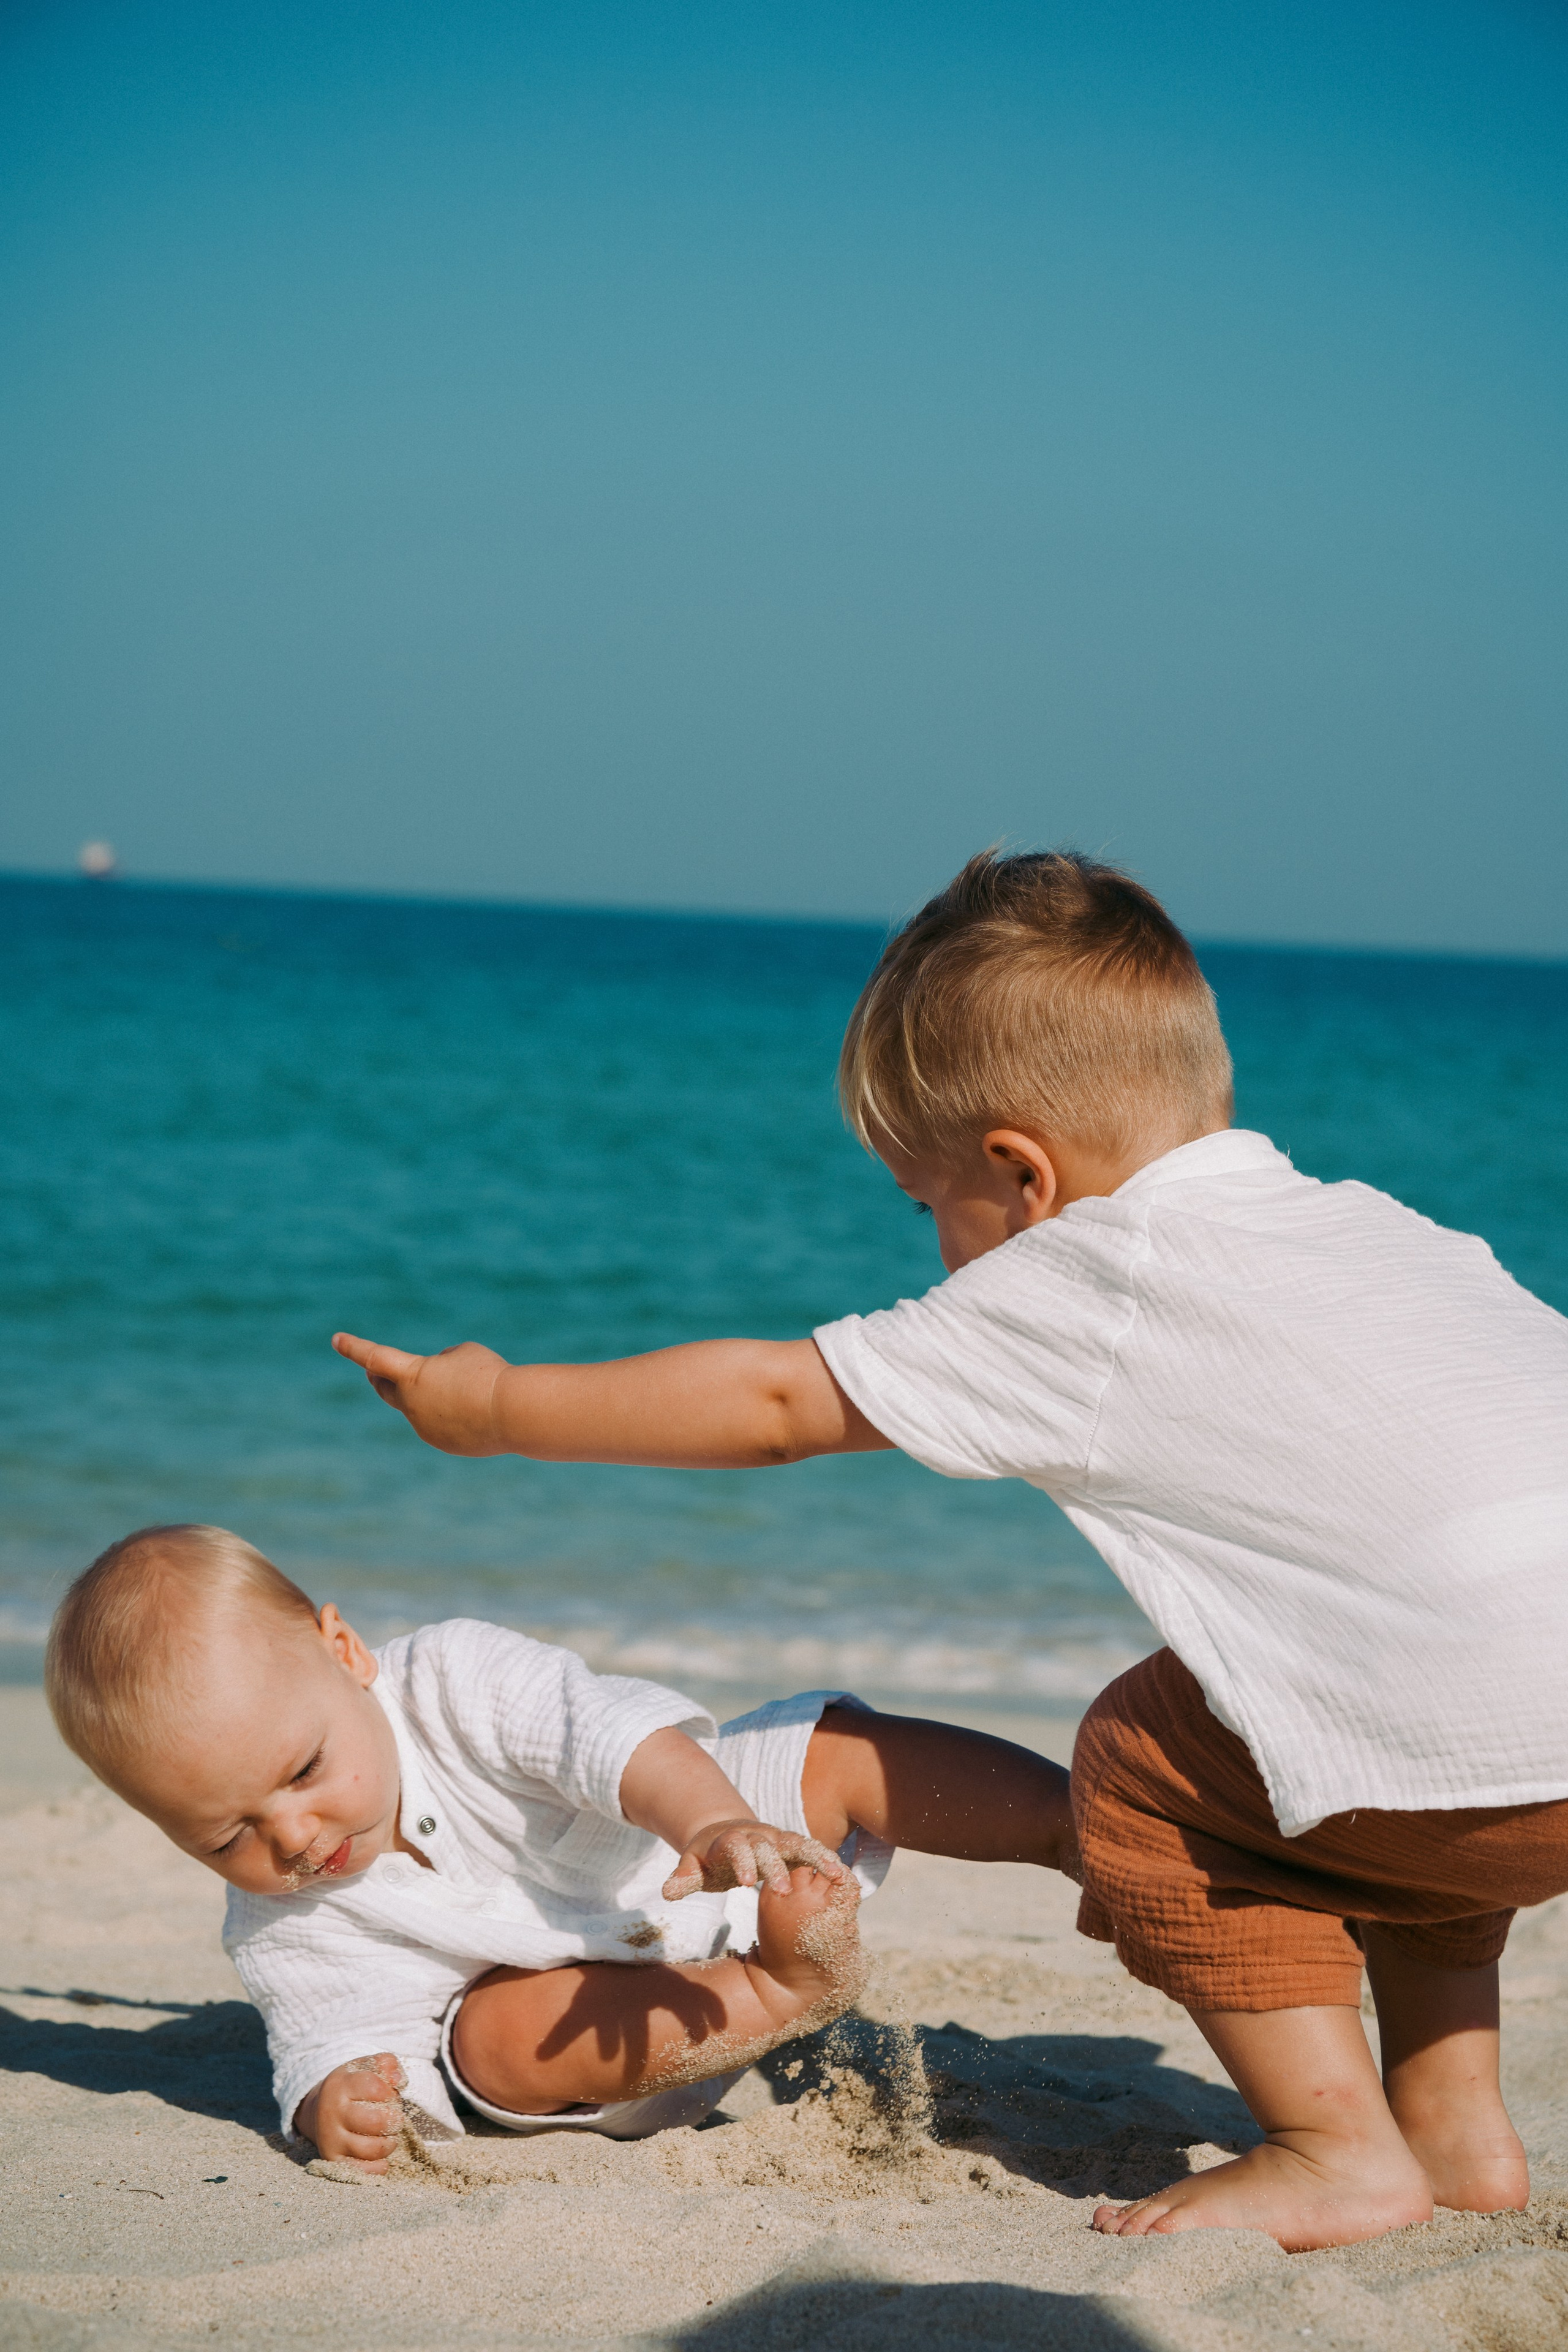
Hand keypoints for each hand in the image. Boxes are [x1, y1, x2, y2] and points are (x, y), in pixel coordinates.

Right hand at [294, 2052, 404, 2171]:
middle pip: (377, 2122)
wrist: (321, 2110)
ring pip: (373, 2149)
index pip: (375, 2088)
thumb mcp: (365, 2067)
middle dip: (394, 2120)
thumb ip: (387, 2064)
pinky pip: (365, 2171)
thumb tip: (398, 2079)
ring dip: (390, 2142)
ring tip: (388, 2134)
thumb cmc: (352, 2087)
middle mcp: (331, 2114)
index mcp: (339, 2086)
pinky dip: (380, 2165)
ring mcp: (330, 2140)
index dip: (390, 2092)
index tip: (389, 2094)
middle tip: (393, 2117)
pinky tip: (380, 2154)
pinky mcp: (333, 2162)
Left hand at [332, 1334, 509, 1455]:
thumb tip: (439, 1379)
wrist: (511, 1413)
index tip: (335, 1339)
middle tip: (375, 1372)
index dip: (354, 1347)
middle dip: (379, 1378)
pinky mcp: (442, 1442)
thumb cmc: (488, 1374)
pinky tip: (477, 1411)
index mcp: (412, 1375)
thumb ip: (442, 1363)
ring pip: (423, 1406)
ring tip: (468, 1390)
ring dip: (438, 1395)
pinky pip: (441, 1423)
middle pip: (385, 1389)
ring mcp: (425, 1427)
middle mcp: (411, 1404)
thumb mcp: (464, 1353)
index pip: (375, 1357)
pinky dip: (454, 1414)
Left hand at [661, 1817, 847, 1901]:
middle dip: (774, 1868)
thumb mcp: (692, 1866)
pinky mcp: (791, 1845)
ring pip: (798, 1844)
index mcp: (730, 1841)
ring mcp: (776, 1838)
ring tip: (835, 1875)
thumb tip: (667, 1892)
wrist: (724, 1832)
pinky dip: (827, 1859)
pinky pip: (811, 1849)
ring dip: (815, 1858)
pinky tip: (844, 1876)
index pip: (736, 1848)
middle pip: (767, 1848)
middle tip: (782, 1892)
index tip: (746, 1884)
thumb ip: (683, 1878)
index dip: (741, 1862)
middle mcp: (757, 1836)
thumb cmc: (708, 1856)